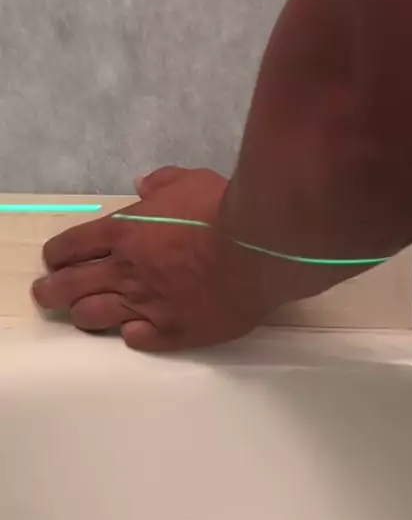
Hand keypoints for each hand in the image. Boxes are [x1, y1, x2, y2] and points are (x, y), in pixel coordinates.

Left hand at [32, 168, 261, 351]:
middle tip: (47, 293)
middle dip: (50, 290)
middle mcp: (125, 271)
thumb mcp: (191, 180)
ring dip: (82, 313)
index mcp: (123, 231)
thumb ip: (163, 183)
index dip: (56, 255)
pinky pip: (135, 339)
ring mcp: (146, 305)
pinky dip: (131, 332)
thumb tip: (144, 185)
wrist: (257, 249)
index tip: (56, 260)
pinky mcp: (172, 332)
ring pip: (91, 317)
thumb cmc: (223, 209)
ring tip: (83, 313)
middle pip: (67, 287)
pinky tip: (136, 327)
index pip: (69, 247)